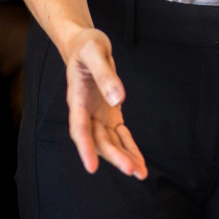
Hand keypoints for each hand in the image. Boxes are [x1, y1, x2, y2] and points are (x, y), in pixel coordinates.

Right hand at [59, 28, 145, 179]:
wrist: (84, 44)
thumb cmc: (87, 45)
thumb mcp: (95, 52)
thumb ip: (106, 76)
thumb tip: (118, 100)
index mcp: (77, 98)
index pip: (79, 128)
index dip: (85, 148)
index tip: (92, 168)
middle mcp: (85, 112)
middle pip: (98, 139)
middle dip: (114, 156)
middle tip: (131, 170)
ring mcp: (97, 114)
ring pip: (109, 142)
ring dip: (124, 157)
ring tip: (140, 173)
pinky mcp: (109, 114)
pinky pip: (119, 135)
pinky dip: (129, 148)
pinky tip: (139, 162)